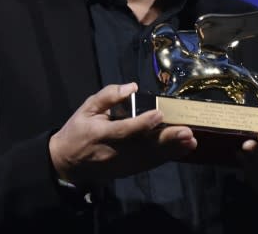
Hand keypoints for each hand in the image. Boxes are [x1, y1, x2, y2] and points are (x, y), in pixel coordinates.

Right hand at [48, 83, 196, 188]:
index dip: (141, 124)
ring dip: (172, 150)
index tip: (159, 115)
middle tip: (186, 132)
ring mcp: (122, 165)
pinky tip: (182, 150)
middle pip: (142, 147)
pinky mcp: (127, 171)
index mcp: (100, 134)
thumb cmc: (78, 131)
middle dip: (166, 140)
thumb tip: (132, 87)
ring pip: (150, 158)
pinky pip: (150, 164)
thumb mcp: (87, 108)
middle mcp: (113, 152)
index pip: (123, 130)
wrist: (67, 163)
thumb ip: (108, 96)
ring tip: (191, 141)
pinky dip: (167, 157)